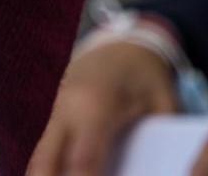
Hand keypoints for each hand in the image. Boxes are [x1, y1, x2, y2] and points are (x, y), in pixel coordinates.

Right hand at [28, 40, 177, 175]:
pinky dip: (48, 173)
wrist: (122, 45)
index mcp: (95, 105)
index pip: (83, 159)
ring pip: (39, 158)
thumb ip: (162, 136)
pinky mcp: (55, 119)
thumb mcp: (164, 101)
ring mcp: (56, 113)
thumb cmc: (146, 74)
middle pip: (45, 162)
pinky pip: (45, 152)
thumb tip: (167, 169)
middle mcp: (67, 110)